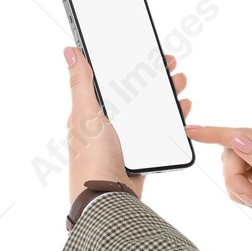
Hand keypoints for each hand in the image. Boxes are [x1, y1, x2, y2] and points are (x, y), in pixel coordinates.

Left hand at [64, 46, 192, 203]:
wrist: (109, 200)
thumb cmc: (91, 159)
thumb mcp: (86, 115)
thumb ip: (81, 84)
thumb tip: (70, 50)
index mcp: (90, 112)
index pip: (113, 81)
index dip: (132, 64)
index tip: (152, 54)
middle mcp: (107, 125)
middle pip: (135, 95)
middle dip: (156, 79)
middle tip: (174, 68)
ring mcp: (125, 141)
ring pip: (150, 112)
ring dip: (167, 97)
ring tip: (181, 86)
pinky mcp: (140, 155)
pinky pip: (159, 132)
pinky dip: (172, 121)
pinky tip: (181, 112)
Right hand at [183, 125, 251, 241]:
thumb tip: (238, 139)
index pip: (246, 135)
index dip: (216, 134)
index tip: (191, 132)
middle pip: (236, 151)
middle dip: (235, 178)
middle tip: (248, 200)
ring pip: (234, 164)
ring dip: (238, 187)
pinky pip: (239, 174)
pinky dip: (240, 191)